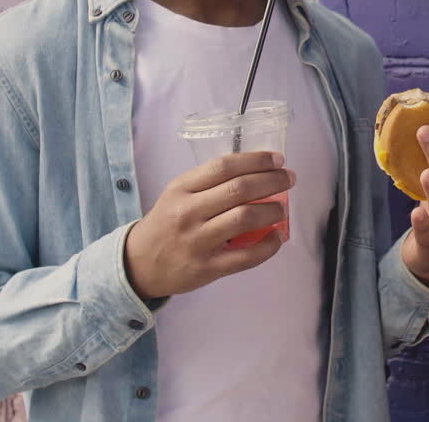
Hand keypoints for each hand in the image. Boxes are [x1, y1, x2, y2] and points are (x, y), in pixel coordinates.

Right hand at [123, 151, 294, 299]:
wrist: (139, 264)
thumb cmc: (167, 223)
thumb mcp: (178, 194)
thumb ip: (210, 183)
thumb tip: (258, 172)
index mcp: (181, 188)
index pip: (224, 166)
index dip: (256, 160)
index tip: (277, 160)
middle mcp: (188, 212)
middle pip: (239, 189)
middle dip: (273, 181)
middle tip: (289, 179)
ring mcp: (197, 241)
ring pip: (244, 219)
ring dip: (273, 210)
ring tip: (282, 208)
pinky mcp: (207, 268)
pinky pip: (246, 257)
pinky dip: (268, 246)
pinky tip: (276, 237)